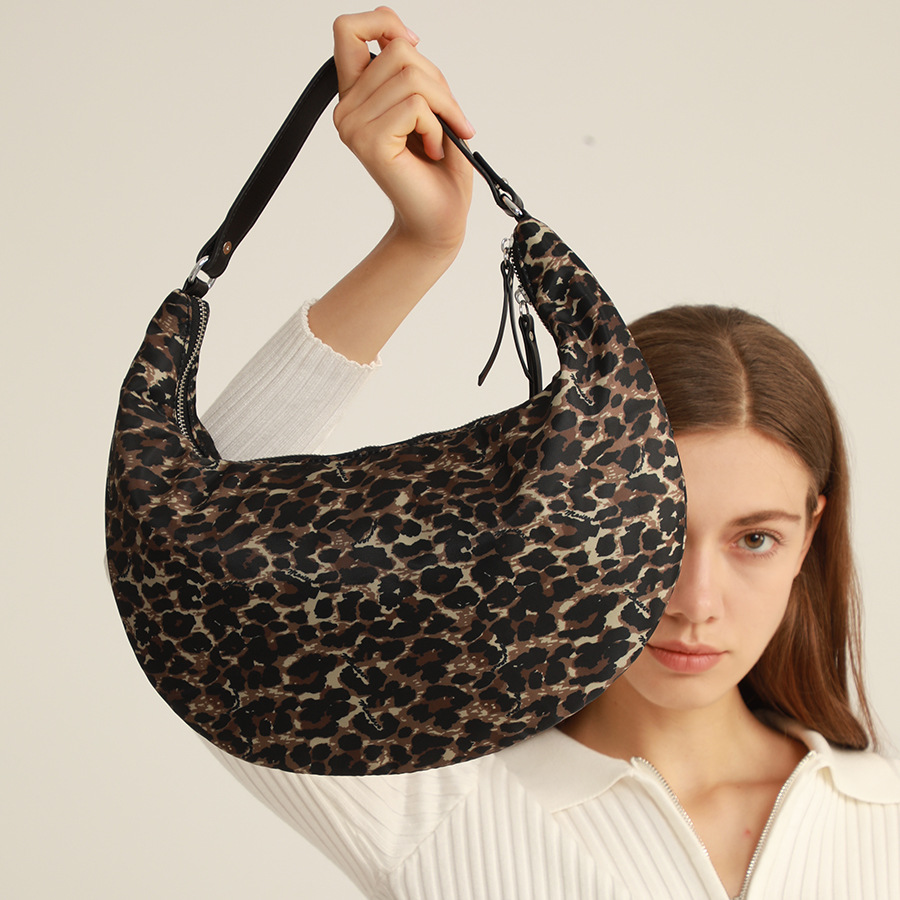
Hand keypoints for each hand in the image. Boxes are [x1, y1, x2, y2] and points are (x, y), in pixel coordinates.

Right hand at [332, 6, 474, 254]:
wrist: (439, 218)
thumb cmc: (438, 168)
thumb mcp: (430, 105)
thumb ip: (413, 71)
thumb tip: (406, 39)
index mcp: (356, 95)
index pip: (347, 29)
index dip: (383, 22)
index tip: (415, 45)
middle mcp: (347, 109)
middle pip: (397, 51)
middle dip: (437, 82)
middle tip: (448, 120)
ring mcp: (354, 127)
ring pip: (410, 77)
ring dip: (443, 107)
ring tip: (441, 138)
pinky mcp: (370, 143)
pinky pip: (415, 106)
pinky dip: (437, 127)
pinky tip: (435, 150)